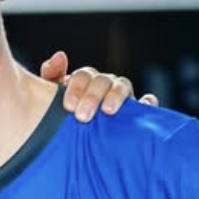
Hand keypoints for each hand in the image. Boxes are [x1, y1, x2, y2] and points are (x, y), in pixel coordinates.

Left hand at [40, 50, 158, 120]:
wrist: (74, 143)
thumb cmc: (62, 116)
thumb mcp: (51, 98)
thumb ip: (52, 76)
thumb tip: (59, 56)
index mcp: (85, 81)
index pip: (83, 76)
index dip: (76, 88)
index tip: (68, 106)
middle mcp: (104, 85)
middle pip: (102, 81)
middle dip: (92, 96)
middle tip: (83, 117)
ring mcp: (121, 96)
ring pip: (122, 86)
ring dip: (116, 95)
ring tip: (108, 111)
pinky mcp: (136, 111)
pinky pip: (146, 103)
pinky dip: (147, 102)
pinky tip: (145, 105)